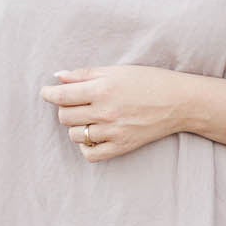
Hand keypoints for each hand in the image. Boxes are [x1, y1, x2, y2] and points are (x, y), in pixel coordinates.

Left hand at [41, 65, 189, 160]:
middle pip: (65, 116)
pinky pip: (90, 154)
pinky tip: (93, 135)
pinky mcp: (121, 146)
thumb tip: (58, 77)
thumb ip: (85, 74)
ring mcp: (113, 131)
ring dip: (75, 127)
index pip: (62, 95)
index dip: (49, 93)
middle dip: (64, 109)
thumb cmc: (148, 81)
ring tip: (88, 118)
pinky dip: (86, 146)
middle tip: (74, 103)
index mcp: (102, 89)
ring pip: (75, 135)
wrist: (179, 102)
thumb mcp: (116, 71)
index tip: (46, 92)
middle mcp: (105, 111)